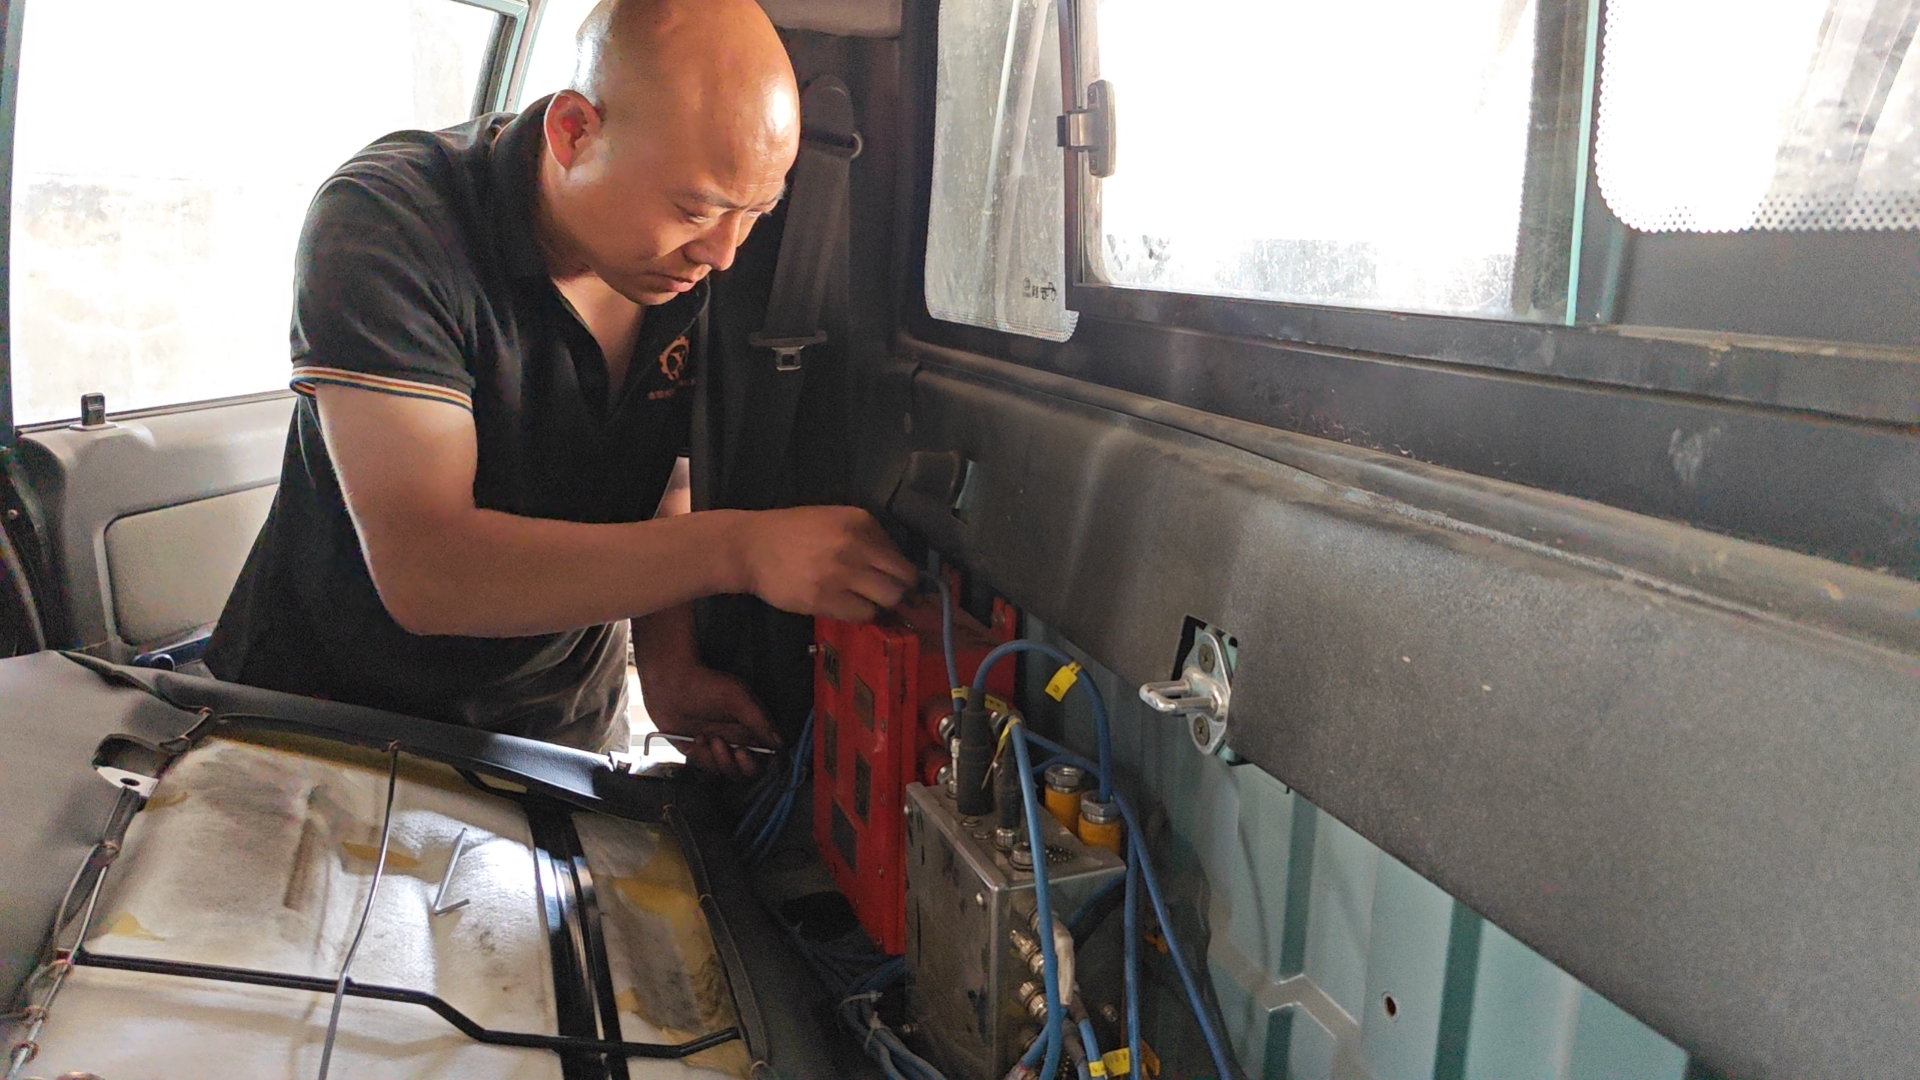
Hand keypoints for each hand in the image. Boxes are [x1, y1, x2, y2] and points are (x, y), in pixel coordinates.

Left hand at [640, 662, 780, 778]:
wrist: (669, 683)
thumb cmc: (705, 684)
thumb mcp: (737, 698)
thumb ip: (760, 721)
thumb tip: (780, 742)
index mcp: (751, 726)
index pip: (769, 753)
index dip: (769, 762)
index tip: (763, 758)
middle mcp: (736, 739)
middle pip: (749, 769)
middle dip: (744, 766)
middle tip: (738, 753)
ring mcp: (717, 746)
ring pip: (727, 771)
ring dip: (721, 760)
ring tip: (712, 739)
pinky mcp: (698, 751)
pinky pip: (705, 766)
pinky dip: (702, 755)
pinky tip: (696, 738)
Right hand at [739, 506, 915, 620]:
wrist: (751, 546)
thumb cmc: (793, 532)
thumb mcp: (835, 519)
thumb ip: (866, 537)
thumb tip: (895, 566)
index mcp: (861, 522)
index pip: (901, 558)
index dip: (901, 575)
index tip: (893, 583)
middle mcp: (855, 545)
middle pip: (902, 582)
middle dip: (896, 593)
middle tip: (882, 596)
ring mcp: (839, 573)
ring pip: (886, 601)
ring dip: (878, 605)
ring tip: (863, 601)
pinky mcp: (823, 598)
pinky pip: (861, 615)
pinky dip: (859, 615)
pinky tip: (845, 606)